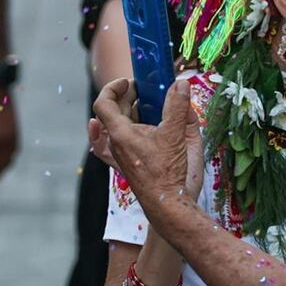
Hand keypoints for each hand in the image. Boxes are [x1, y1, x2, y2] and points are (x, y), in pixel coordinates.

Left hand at [92, 78, 204, 199]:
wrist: (167, 204)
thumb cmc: (169, 172)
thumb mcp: (177, 135)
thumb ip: (178, 107)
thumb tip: (181, 84)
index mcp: (122, 133)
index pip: (104, 103)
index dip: (114, 87)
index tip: (131, 81)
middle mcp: (116, 143)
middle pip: (112, 112)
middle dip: (128, 96)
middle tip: (148, 89)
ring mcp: (119, 156)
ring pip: (113, 128)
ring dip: (126, 113)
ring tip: (144, 105)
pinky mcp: (125, 165)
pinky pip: (108, 147)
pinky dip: (107, 135)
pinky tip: (114, 131)